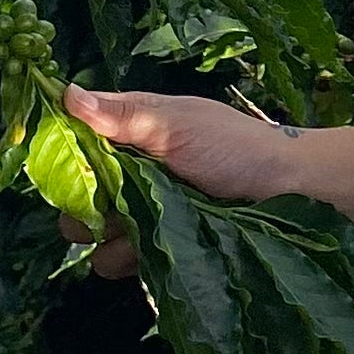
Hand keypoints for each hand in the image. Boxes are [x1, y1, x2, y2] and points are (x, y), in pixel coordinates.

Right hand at [66, 83, 300, 278]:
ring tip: (132, 232)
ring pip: (94, 231)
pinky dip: (124, 259)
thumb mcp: (176, 125)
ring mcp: (142, 211)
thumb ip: (122, 115)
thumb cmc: (234, 146)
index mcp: (131, 130)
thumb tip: (67, 93)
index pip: (77, 139)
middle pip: (77, 192)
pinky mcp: (156, 246)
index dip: (65, 155)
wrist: (287, 192)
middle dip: (81, 205)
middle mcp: (130, 171)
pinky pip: (118, 259)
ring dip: (104, 236)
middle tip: (103, 208)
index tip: (68, 169)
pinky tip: (143, 252)